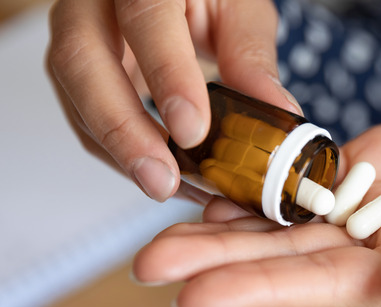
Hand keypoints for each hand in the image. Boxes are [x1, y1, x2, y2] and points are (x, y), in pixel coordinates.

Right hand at [47, 0, 299, 202]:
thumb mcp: (238, 8)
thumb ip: (251, 56)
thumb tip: (277, 112)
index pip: (146, 19)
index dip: (167, 75)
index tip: (193, 130)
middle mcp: (93, 2)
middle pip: (82, 61)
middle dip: (122, 130)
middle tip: (163, 179)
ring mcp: (76, 35)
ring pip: (76, 97)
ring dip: (121, 152)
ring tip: (169, 187)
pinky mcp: (77, 72)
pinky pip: (85, 118)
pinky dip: (123, 154)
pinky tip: (167, 176)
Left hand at [132, 73, 380, 306]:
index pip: (329, 289)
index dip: (263, 291)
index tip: (194, 295)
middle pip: (293, 259)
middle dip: (224, 262)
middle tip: (149, 264)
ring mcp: (380, 202)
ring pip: (293, 218)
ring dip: (231, 224)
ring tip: (164, 232)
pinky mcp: (380, 158)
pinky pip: (314, 172)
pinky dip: (269, 178)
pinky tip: (224, 183)